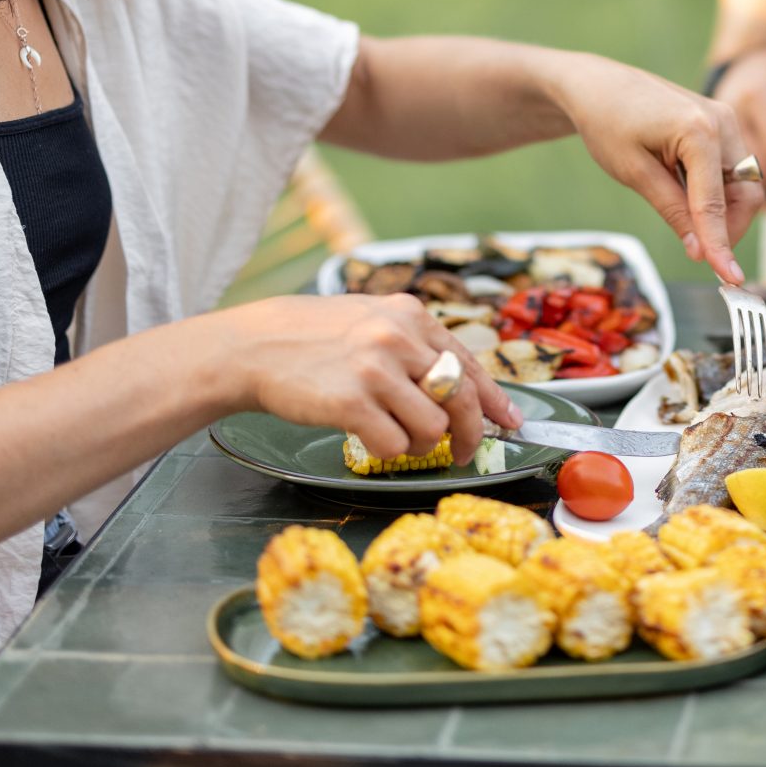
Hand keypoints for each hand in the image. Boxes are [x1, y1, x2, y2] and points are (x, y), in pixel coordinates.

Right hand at [215, 294, 520, 463]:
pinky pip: (395, 445)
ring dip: (420, 443)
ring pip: (432, 427)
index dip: (494, 397)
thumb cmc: (315, 337)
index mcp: (409, 315)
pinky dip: (389, 451)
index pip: (468, 362)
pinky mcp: (352, 403)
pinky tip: (370, 438)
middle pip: (461, 397)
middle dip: (469, 433)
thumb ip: (415, 345)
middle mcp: (398, 337)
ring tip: (397, 436)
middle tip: (463, 451)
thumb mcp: (372, 320)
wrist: (255, 345)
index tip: (509, 420)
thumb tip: (460, 383)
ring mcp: (375, 369)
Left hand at [548, 53, 762, 283]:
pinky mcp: (721, 123)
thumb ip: (673, 211)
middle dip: (729, 227)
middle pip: (747, 193)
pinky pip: (732, 167)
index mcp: (700, 131)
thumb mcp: (634, 173)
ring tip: (683, 215)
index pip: (716, 203)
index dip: (721, 245)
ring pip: (744, 182)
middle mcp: (723, 121)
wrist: (598, 85)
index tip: (729, 278)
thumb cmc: (608, 122)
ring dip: (723, 210)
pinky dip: (718, 191)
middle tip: (699, 250)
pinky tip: (686, 194)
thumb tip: (700, 251)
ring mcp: (726, 119)